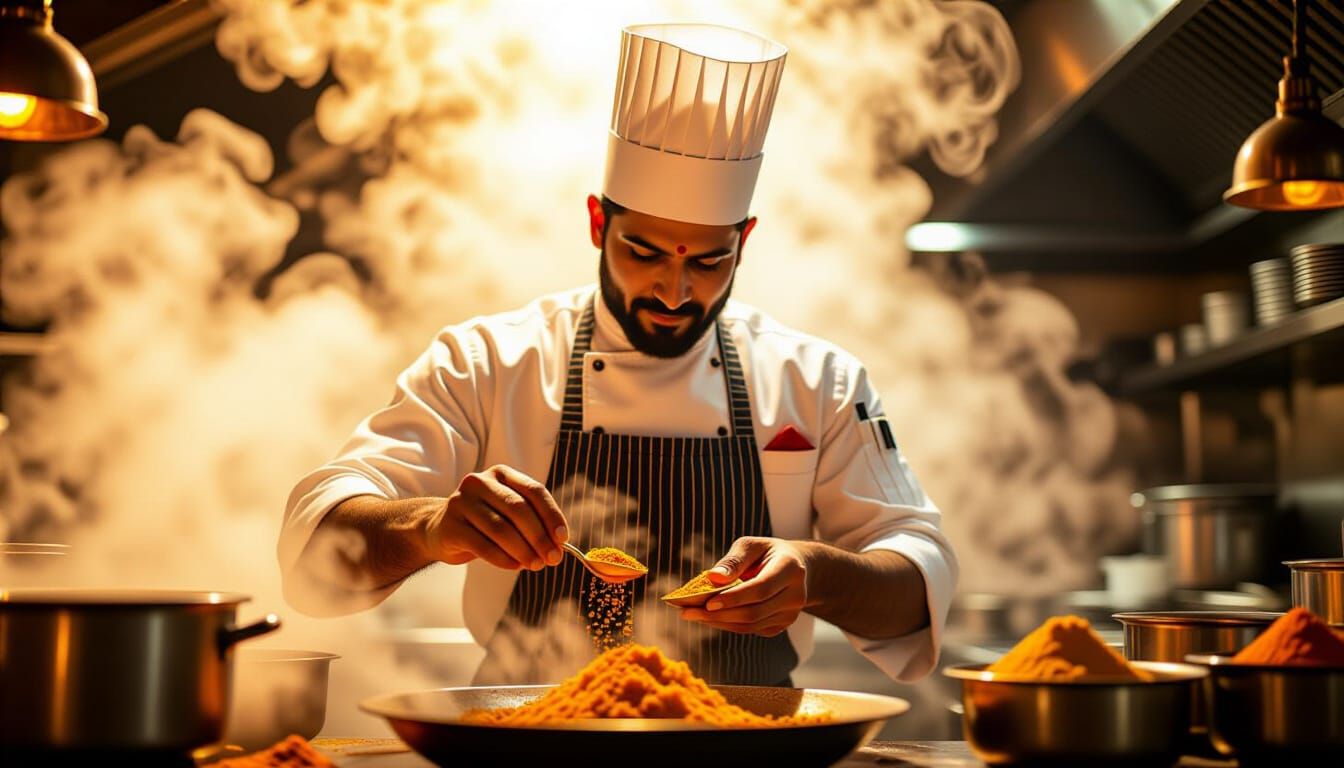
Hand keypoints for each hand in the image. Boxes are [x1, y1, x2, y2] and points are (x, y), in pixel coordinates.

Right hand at [430, 465, 568, 570]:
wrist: (438, 529)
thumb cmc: (483, 522)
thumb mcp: (508, 513)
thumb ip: (532, 524)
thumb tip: (558, 547)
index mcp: (501, 474)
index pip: (534, 490)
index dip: (552, 515)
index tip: (563, 539)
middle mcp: (480, 482)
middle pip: (518, 509)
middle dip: (540, 537)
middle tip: (552, 558)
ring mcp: (461, 502)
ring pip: (502, 529)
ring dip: (524, 551)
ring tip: (536, 565)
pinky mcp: (451, 526)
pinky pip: (483, 546)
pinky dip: (504, 559)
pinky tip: (515, 566)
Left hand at [679, 537, 809, 636]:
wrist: (796, 568)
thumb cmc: (767, 553)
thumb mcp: (752, 545)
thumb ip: (734, 560)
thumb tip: (713, 577)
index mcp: (791, 569)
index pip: (761, 589)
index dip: (734, 598)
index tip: (707, 602)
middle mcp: (796, 595)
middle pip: (754, 612)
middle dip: (719, 614)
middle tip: (687, 611)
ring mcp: (790, 614)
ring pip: (751, 625)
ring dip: (719, 622)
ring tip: (692, 614)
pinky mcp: (781, 626)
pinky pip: (751, 629)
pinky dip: (727, 624)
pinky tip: (709, 617)